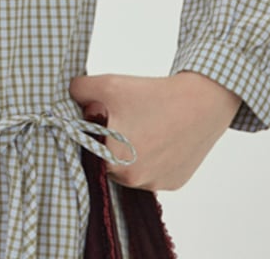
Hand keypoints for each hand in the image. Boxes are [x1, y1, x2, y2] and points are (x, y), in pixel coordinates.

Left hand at [69, 71, 242, 190]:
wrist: (202, 102)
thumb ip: (78, 91)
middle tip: (122, 118)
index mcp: (113, 161)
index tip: (100, 116)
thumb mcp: (107, 84)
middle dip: (108, 141)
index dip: (90, 130)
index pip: (87, 150)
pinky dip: (149, 157)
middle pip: (106, 161)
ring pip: (128, 169)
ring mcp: (155, 184)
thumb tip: (67, 97)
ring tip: (142, 125)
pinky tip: (157, 136)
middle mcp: (134, 180)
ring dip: (129, 151)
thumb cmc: (152, 94)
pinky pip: (150, 172)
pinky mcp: (173, 183)